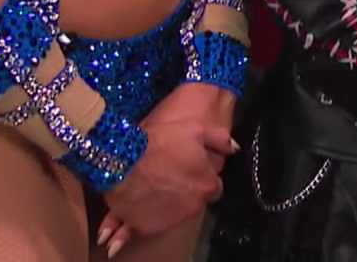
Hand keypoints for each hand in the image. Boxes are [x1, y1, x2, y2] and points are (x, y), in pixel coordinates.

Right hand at [97, 117, 231, 253]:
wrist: (121, 160)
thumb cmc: (159, 142)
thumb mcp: (194, 130)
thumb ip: (219, 140)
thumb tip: (235, 148)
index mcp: (207, 185)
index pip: (214, 188)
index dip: (203, 178)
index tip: (191, 170)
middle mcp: (194, 207)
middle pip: (196, 201)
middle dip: (188, 191)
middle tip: (170, 175)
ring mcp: (171, 220)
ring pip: (176, 212)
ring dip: (171, 203)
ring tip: (155, 185)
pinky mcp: (148, 228)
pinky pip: (154, 222)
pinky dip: (151, 214)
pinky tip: (143, 199)